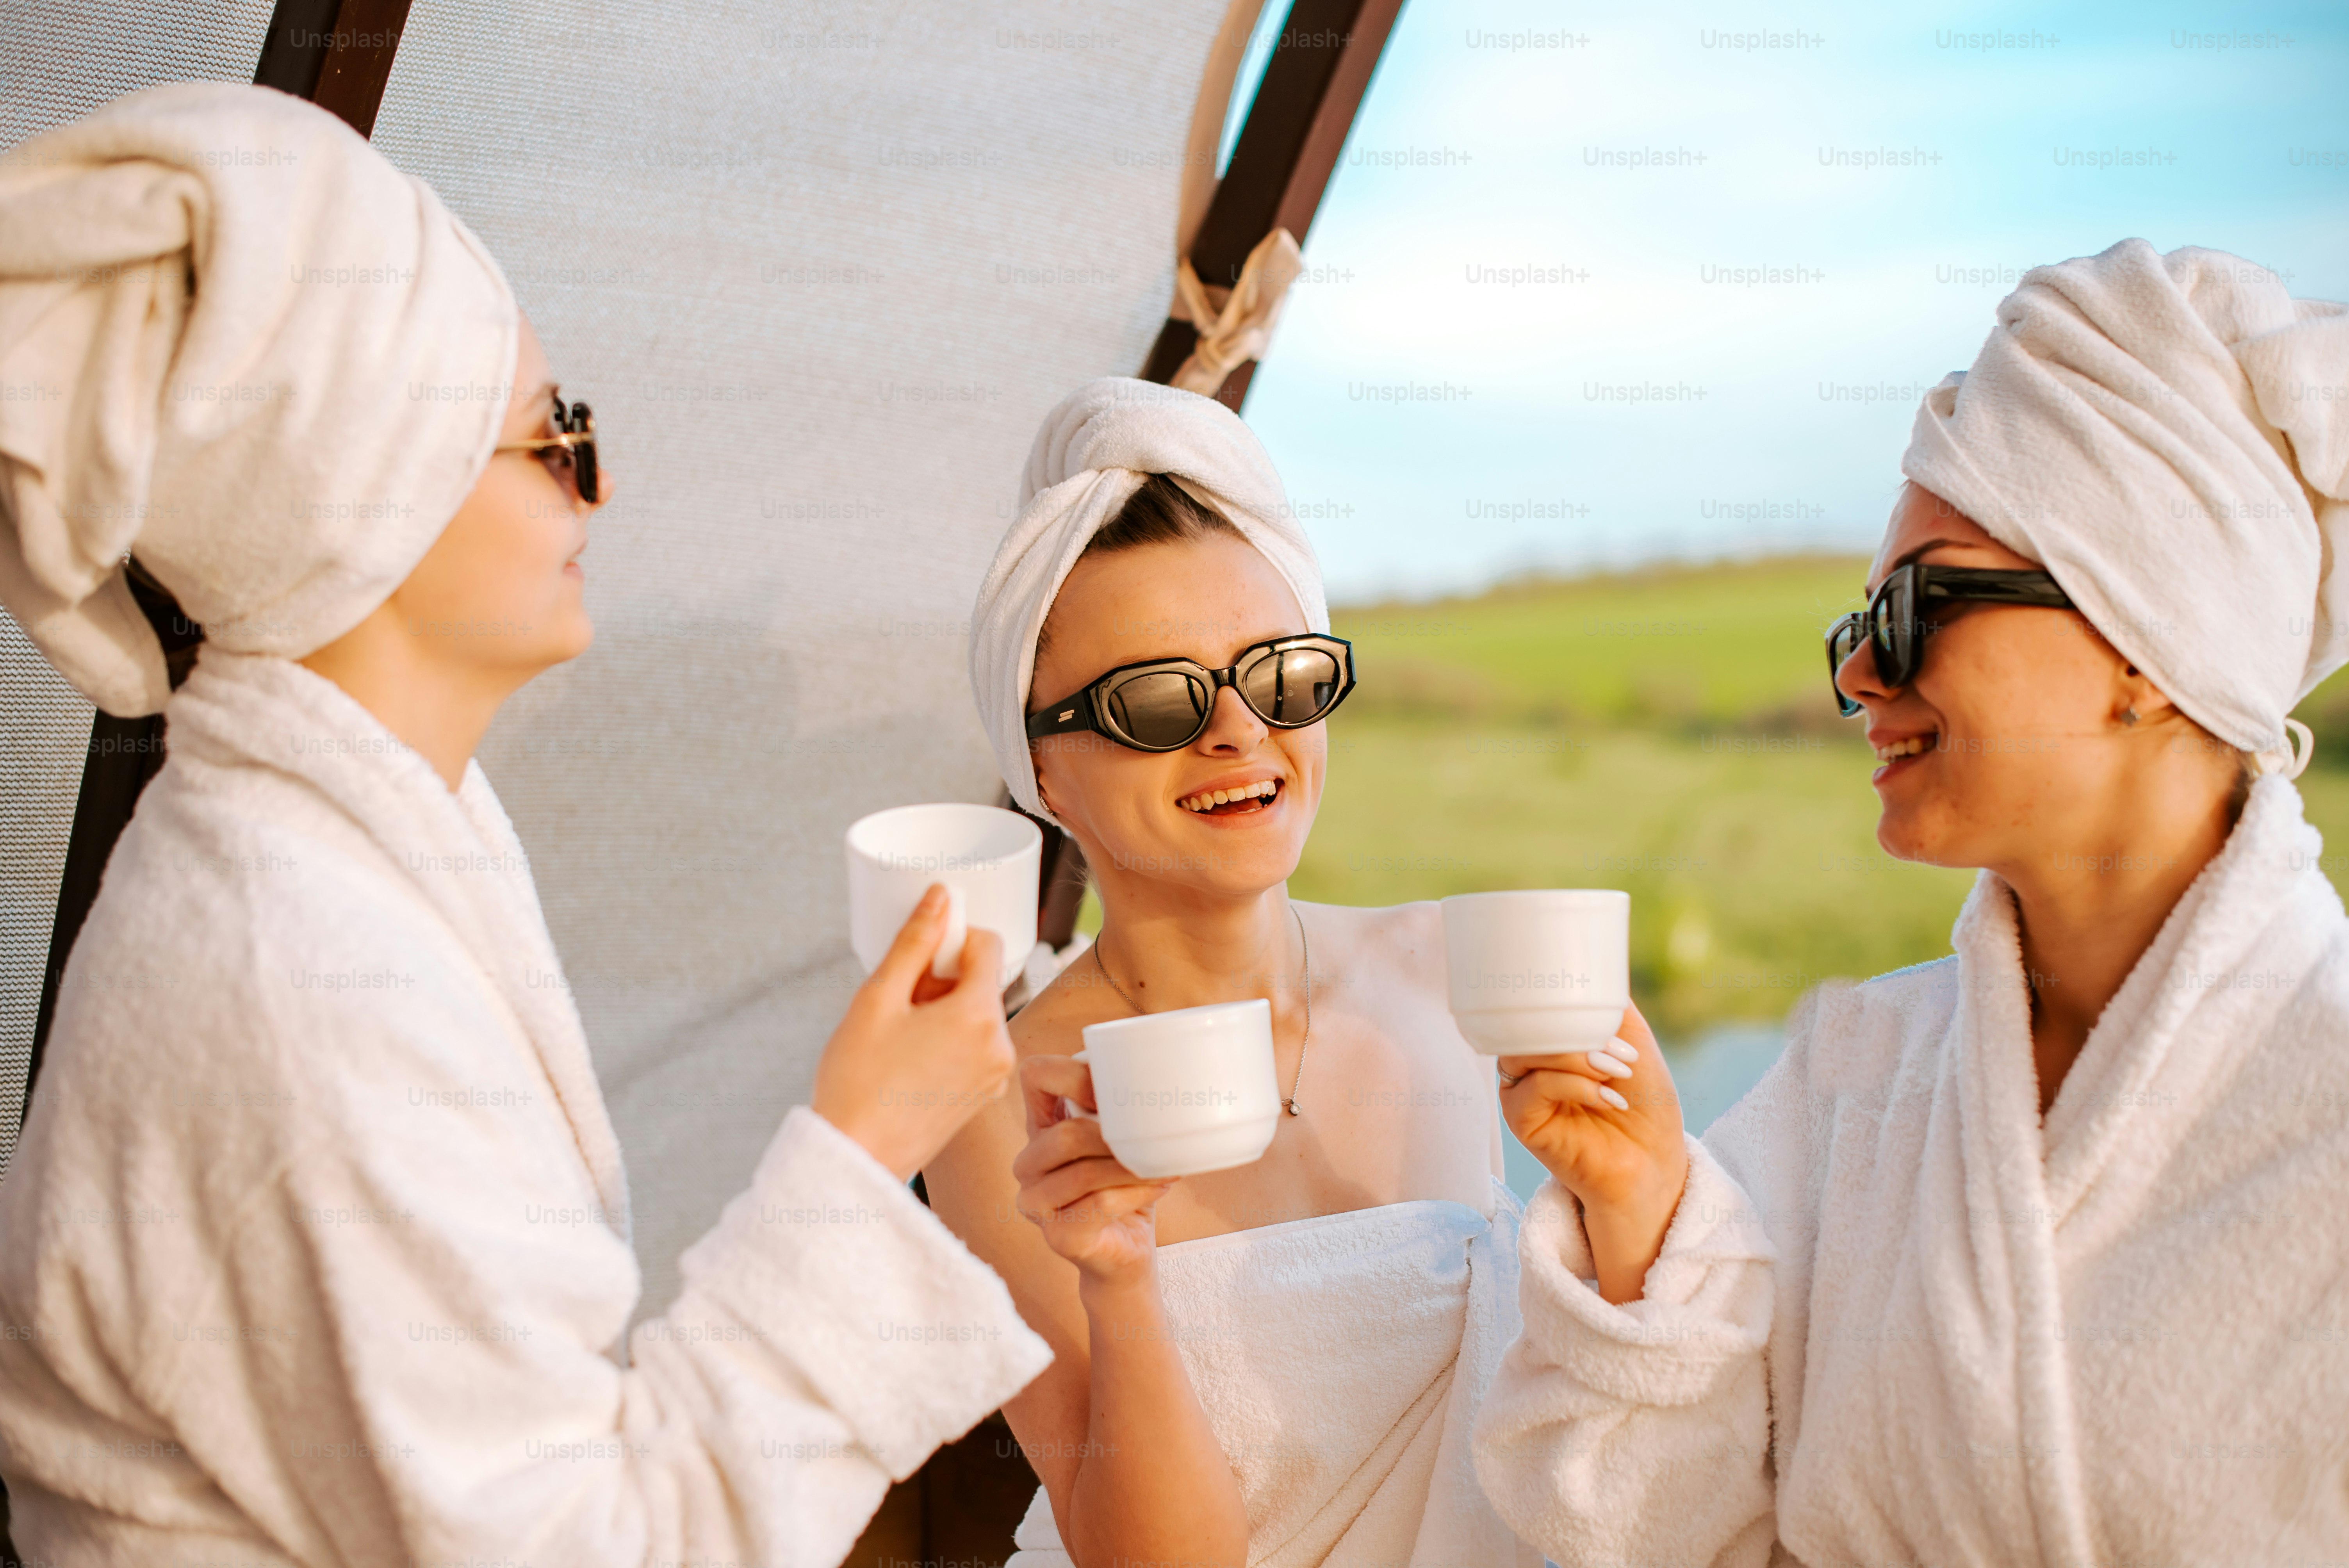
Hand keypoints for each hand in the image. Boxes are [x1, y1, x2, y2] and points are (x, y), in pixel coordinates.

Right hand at [811, 885, 1015, 1180]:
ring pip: (977, 1014)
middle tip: (898, 1002)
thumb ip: (915, 942)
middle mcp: (1001, 1046)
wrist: (855, 1157)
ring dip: (944, 1010)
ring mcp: (996, 1075)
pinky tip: (910, 1058)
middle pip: (982, 981)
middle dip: (942, 979)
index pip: (988, 944)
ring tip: (900, 1035)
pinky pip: (975, 1046)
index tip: (917, 957)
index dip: (951, 940)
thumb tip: (940, 897)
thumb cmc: (858, 1081)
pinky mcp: (984, 1096)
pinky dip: (949, 1040)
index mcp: (980, 1016)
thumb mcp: (878, 998)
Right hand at [1011, 1054, 1174, 1292]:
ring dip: (1132, 1167)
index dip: (1072, 1075)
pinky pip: (1099, 1205)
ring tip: (1165, 1165)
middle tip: (1154, 1138)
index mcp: (1040, 1128)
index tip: (1114, 1091)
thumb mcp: (1121, 1139)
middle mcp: (1028, 1164)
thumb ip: (1123, 1109)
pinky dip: (1136, 1193)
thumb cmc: (1124, 1187)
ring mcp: (1036, 1204)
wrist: (1126, 1254)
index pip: (1034, 1076)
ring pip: (1083, 1172)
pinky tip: (1159, 1186)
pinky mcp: (1057, 1237)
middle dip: (1115, 1136)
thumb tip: (1165, 1073)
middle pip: (1064, 1135)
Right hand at [1499, 1000, 1687, 1303]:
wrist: (1654, 1164)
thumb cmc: (1645, 1104)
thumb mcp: (1633, 1040)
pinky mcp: (1522, 1122)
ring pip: (1525, 1052)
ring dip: (1577, 1057)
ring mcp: (1522, 1091)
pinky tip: (1608, 1099)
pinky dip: (1574, 1085)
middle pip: (1524, 1023)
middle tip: (1618, 1050)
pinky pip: (1534, 1089)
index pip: (1533, 1003)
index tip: (1604, 1012)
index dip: (1563, 998)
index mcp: (1551, 1040)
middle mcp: (1530, 1063)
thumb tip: (1593, 969)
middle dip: (1574, 1030)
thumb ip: (1608, 1007)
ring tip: (1618, 1072)